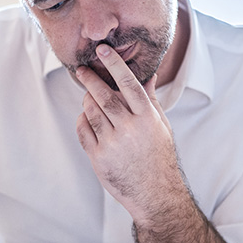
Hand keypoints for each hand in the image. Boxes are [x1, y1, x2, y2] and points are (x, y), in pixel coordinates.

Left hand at [75, 44, 184, 217]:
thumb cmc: (159, 156)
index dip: (114, 64)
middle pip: (104, 96)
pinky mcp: (99, 157)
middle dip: (91, 79)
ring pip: (91, 111)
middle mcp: (129, 128)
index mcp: (147, 117)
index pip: (128, 83)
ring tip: (88, 96)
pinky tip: (86, 118)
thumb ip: (150, 99)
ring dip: (86, 100)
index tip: (103, 50)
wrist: (155, 193)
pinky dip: (82, 120)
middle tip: (82, 69)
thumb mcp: (161, 126)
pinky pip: (83, 131)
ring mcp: (113, 144)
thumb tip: (149, 75)